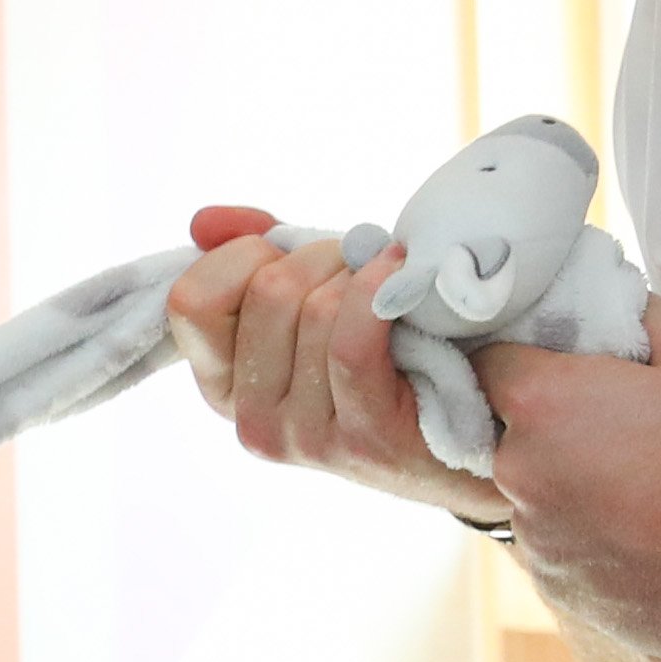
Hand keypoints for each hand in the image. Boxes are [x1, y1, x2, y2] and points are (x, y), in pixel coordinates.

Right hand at [163, 205, 491, 519]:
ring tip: (387, 285)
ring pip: (314, 310)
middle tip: (355, 265)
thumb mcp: (307, 299)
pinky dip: (380, 292)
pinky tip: (403, 276)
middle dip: (319, 257)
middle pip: (265, 292)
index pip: (191, 301)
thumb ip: (251, 258)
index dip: (242, 256)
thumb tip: (204, 222)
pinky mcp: (364, 439)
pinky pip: (352, 342)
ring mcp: (304, 437)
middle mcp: (251, 420)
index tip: (287, 256)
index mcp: (223, 385)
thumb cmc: (380, 349)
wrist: (469, 421)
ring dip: (359, 274)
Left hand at [483, 298, 660, 661]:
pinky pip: (553, 541)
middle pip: (508, 427)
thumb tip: (611, 301)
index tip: (562, 361)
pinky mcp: (551, 584)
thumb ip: (638, 313)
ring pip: (531, 489)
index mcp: (541, 404)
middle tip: (618, 423)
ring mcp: (531, 537)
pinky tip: (641, 528)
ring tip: (639, 483)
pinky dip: (583, 531)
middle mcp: (517, 472)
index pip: (488, 359)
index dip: (525, 354)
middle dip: (550, 420)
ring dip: (567, 479)